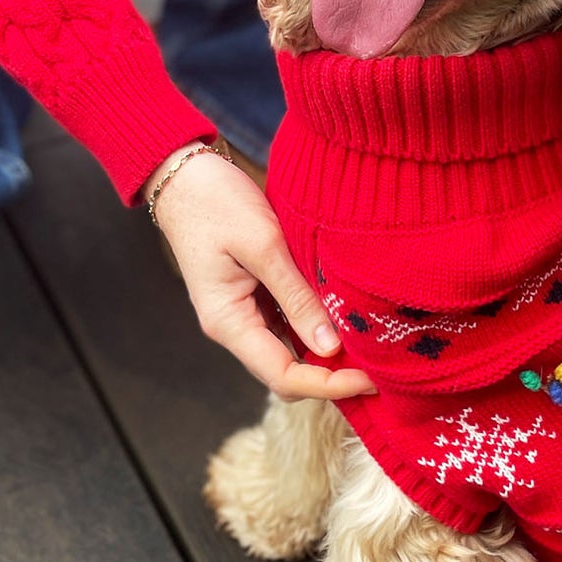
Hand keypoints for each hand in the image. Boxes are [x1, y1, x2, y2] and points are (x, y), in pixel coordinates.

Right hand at [151, 150, 374, 401]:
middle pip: (284, 373)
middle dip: (328, 376)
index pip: (282, 376)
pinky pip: (284, 325)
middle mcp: (232, 326)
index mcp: (228, 321)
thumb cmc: (217, 202)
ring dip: (322, 354)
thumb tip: (330, 348)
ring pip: (286, 351)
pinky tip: (340, 317)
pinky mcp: (249, 295)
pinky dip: (311, 327)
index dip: (327, 385)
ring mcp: (240, 312)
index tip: (370, 379)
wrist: (184, 176)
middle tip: (377, 366)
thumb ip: (296, 297)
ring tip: (366, 346)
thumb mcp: (264, 245)